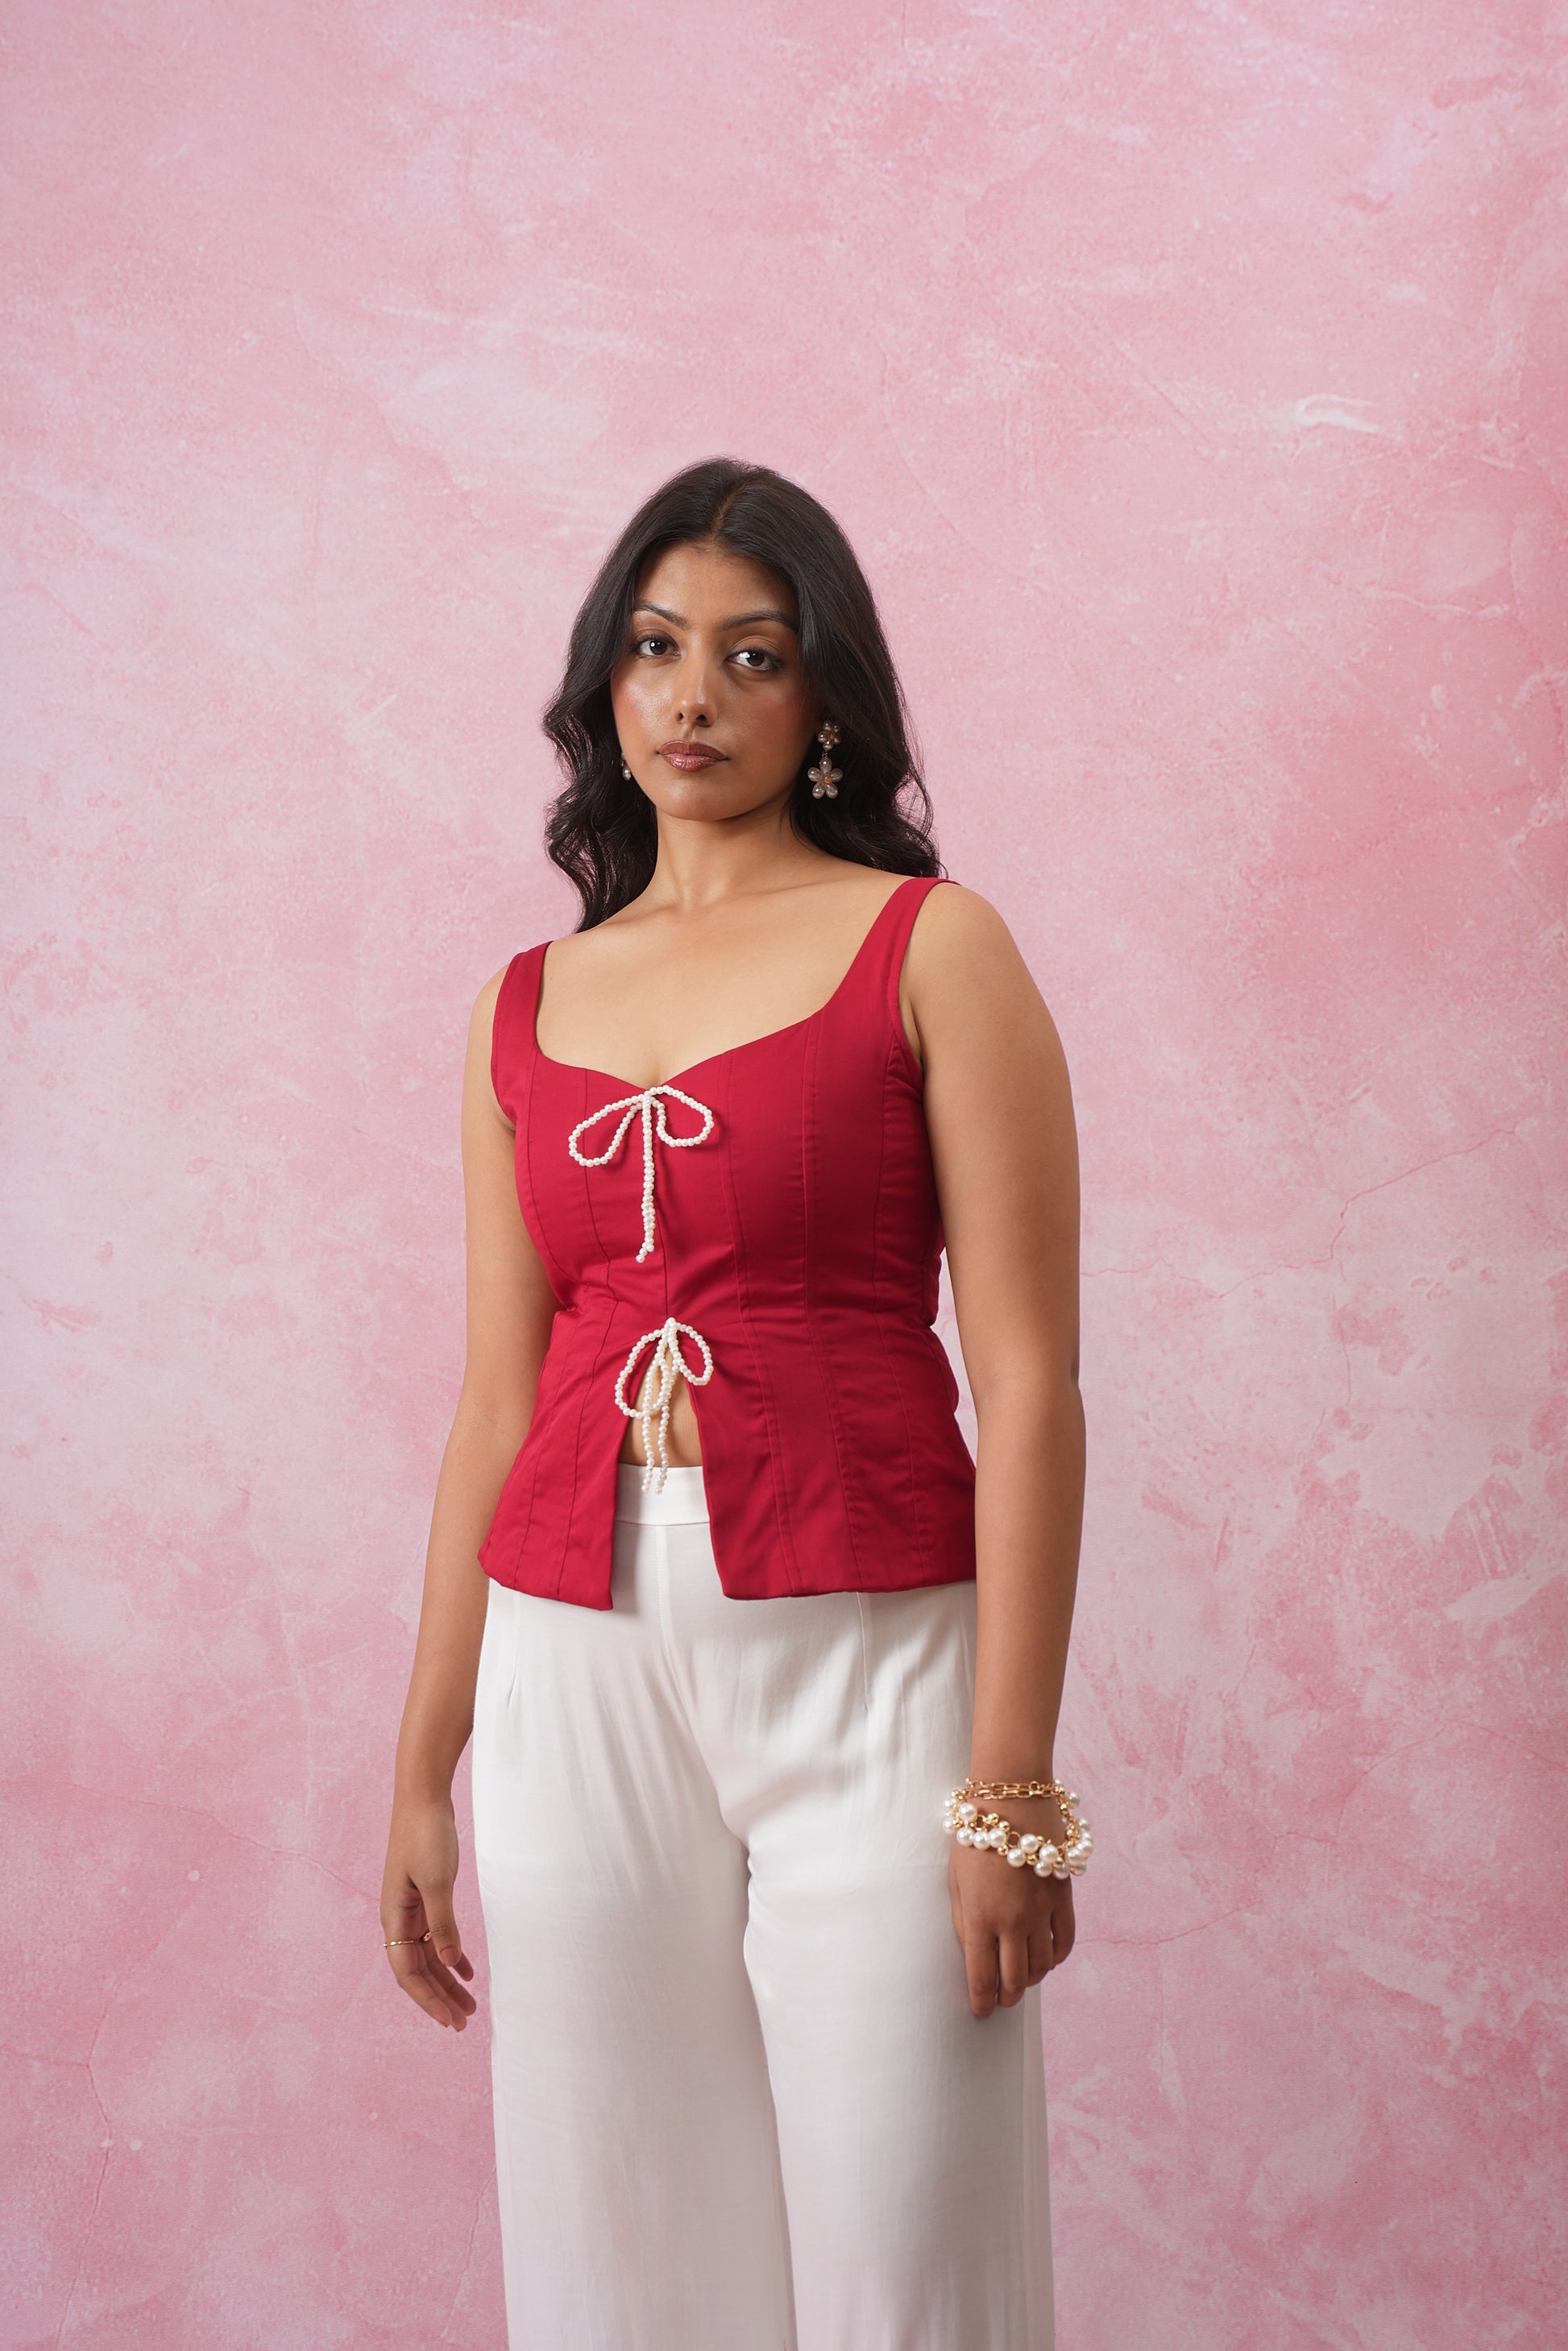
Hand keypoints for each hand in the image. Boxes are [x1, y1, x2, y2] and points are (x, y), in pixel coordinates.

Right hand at [381, 1793, 477, 2030]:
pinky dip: (451, 1955)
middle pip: (418, 1971)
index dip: (428, 2000)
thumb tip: (447, 1963)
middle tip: (463, 2022)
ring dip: (446, 1981)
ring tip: (470, 2005)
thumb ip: (442, 1924)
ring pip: (428, 1957)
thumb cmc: (426, 1836)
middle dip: (439, 1998)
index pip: (408, 1973)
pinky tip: (467, 1971)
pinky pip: (435, 1937)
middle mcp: (399, 1919)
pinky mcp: (425, 1897)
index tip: (450, 2020)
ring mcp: (411, 1909)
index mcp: (394, 1918)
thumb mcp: (438, 1882)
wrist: (423, 1798)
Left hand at [948, 1795, 1076, 2018]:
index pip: (983, 1978)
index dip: (982, 2002)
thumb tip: (974, 1957)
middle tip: (1001, 1999)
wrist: (1011, 1798)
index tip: (980, 2012)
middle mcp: (1013, 1921)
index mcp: (980, 1918)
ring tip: (1021, 1977)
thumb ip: (964, 1922)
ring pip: (1042, 1966)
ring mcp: (1042, 1911)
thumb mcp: (955, 1880)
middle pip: (1015, 1979)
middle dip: (1006, 1996)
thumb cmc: (974, 1836)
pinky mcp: (1063, 1897)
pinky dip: (1056, 1957)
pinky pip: (1065, 1942)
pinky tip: (1046, 1958)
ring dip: (1030, 1978)